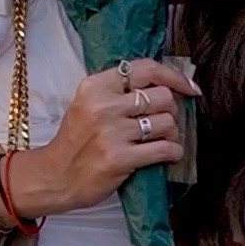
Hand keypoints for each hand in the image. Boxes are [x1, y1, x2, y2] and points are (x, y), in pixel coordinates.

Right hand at [15, 59, 198, 216]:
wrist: (55, 176)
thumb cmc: (77, 140)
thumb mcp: (88, 104)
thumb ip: (119, 90)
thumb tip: (167, 83)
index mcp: (95, 86)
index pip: (145, 69)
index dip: (174, 76)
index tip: (189, 88)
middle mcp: (103, 105)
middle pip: (162, 96)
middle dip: (170, 111)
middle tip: (162, 123)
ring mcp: (111, 132)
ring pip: (167, 122)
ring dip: (172, 134)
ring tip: (161, 140)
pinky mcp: (119, 158)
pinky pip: (165, 149)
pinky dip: (173, 152)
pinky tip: (167, 155)